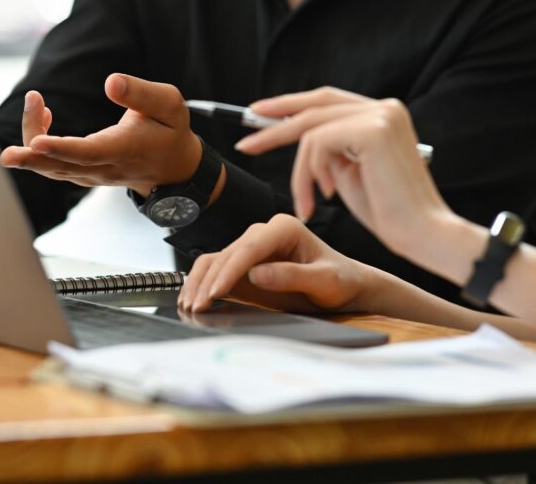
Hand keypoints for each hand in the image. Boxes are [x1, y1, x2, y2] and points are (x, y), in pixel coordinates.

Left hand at [0, 74, 205, 197]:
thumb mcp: (170, 105)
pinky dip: (39, 145)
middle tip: (7, 155)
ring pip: (53, 168)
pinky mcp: (83, 174)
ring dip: (32, 142)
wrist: (175, 169)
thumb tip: (111, 82)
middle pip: (62, 168)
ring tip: (34, 102)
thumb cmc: (170, 132)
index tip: (38, 143)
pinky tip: (42, 115)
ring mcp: (91, 175)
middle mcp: (104, 168)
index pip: (89, 153)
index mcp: (125, 151)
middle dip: (32, 160)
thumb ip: (142, 93)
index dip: (62, 149)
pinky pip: (54, 165)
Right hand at [177, 214, 375, 313]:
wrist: (346, 286)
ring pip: (215, 260)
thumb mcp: (325, 281)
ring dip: (199, 283)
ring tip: (189, 306)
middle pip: (227, 254)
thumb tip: (256, 274)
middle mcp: (264, 233)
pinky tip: (193, 298)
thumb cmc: (341, 281)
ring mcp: (252, 247)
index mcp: (284, 228)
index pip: (249, 248)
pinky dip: (202, 283)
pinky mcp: (245, 263)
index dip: (230, 271)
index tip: (216, 293)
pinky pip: (217, 268)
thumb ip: (293, 276)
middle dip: (209, 281)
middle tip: (197, 307)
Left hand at [238, 90, 450, 257]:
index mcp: (383, 114)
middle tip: (246, 143)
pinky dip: (313, 173)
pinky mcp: (373, 130)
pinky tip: (329, 194)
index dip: (290, 106)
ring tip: (309, 200)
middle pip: (314, 105)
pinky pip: (318, 144)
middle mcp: (384, 107)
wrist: (422, 235)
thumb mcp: (350, 172)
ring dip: (301, 170)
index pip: (327, 100)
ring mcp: (380, 115)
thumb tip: (299, 136)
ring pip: (312, 130)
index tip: (258, 115)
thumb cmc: (389, 212)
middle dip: (274, 123)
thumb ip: (330, 150)